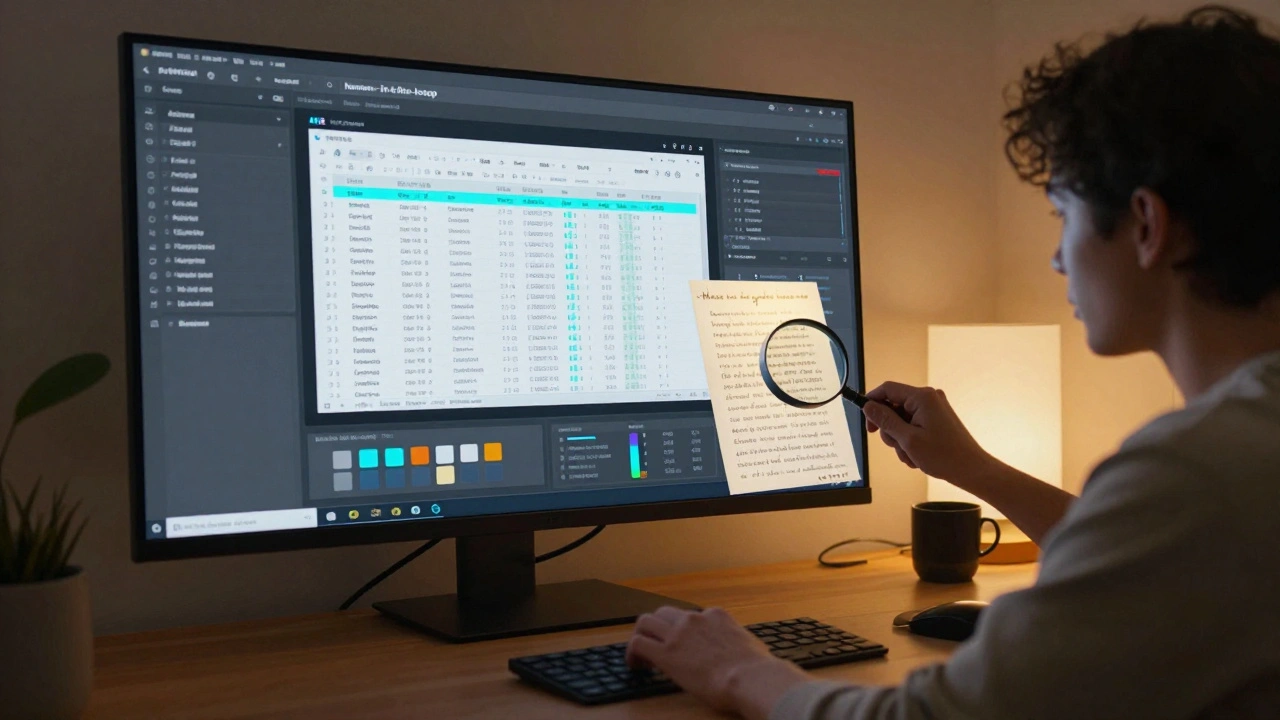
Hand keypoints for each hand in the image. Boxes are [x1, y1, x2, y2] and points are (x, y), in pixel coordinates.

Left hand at [626, 606, 810, 718]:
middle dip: (657, 628)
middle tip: (655, 646)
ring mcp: (679, 633)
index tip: (682, 646)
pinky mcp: (666, 653)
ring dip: (641, 636)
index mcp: (716, 616)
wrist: (750, 678)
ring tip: (641, 656)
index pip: (691, 617)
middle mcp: (695, 619)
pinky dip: (632, 653)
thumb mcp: (751, 646)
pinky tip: (635, 666)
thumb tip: (746, 652)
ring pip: (645, 622)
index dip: (682, 631)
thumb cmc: (757, 669)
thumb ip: (740, 643)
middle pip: (664, 613)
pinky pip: (638, 643)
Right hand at [862, 381, 995, 482]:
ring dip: (901, 439)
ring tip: (911, 454)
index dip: (872, 402)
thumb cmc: (945, 456)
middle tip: (896, 446)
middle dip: (890, 428)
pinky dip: (911, 440)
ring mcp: (934, 408)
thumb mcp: (908, 439)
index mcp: (922, 397)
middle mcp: (929, 398)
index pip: (887, 389)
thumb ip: (885, 420)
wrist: (971, 469)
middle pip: (894, 406)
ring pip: (902, 419)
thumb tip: (868, 407)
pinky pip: (913, 425)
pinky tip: (918, 455)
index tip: (867, 420)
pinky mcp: (936, 418)